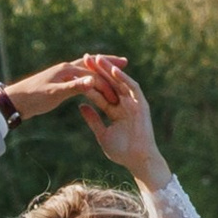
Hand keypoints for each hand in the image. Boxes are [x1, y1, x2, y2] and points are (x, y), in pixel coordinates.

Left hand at [0, 55, 128, 119]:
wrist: (14, 101)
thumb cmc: (33, 98)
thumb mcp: (54, 94)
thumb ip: (74, 87)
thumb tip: (92, 81)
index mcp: (66, 70)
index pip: (93, 73)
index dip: (108, 81)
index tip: (123, 84)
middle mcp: (65, 68)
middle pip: (92, 64)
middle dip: (108, 63)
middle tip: (126, 62)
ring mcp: (62, 73)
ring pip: (85, 68)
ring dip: (100, 67)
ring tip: (112, 68)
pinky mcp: (59, 80)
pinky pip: (79, 75)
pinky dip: (90, 75)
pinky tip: (92, 80)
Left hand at [77, 62, 169, 185]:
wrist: (137, 160)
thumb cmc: (121, 151)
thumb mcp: (102, 133)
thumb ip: (93, 119)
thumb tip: (81, 105)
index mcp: (114, 110)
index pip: (99, 92)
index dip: (88, 82)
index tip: (76, 72)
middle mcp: (124, 103)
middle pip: (109, 83)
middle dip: (98, 70)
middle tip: (86, 57)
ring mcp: (133, 103)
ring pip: (120, 82)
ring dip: (109, 70)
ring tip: (98, 58)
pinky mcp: (141, 104)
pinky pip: (132, 88)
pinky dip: (123, 79)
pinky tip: (113, 70)